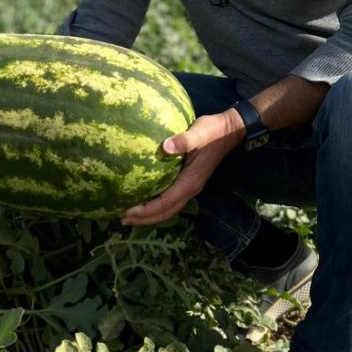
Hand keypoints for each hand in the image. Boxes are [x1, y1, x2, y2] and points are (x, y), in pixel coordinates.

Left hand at [120, 108, 244, 225]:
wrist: (229, 131)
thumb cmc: (213, 131)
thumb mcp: (199, 132)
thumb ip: (184, 140)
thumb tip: (165, 146)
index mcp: (190, 181)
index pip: (166, 203)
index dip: (147, 210)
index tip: (128, 212)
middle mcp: (190, 188)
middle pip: (166, 212)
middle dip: (145, 218)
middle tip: (122, 220)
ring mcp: (190, 186)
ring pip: (168, 208)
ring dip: (150, 215)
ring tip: (130, 216)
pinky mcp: (187, 181)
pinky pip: (170, 200)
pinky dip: (156, 205)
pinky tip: (144, 201)